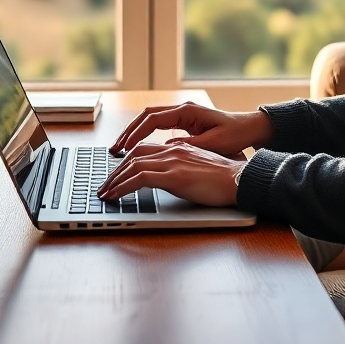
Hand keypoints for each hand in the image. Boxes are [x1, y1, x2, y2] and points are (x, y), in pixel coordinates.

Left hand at [98, 141, 244, 207]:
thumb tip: (172, 176)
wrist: (240, 180)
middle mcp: (173, 150)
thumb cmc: (225, 179)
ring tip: (104, 193)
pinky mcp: (174, 176)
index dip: (127, 160)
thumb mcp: (200, 168)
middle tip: (105, 185)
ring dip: (114, 180)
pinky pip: (139, 178)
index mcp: (179, 147)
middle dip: (115, 171)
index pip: (144, 149)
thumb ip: (183, 167)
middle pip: (134, 155)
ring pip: (132, 165)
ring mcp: (173, 161)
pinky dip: (122, 186)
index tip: (117, 173)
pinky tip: (115, 196)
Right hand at [110, 102, 273, 156]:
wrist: (250, 128)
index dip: (136, 133)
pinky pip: (159, 125)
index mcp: (187, 111)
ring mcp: (183, 114)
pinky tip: (138, 147)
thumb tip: (166, 149)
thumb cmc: (235, 135)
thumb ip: (188, 145)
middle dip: (129, 132)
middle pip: (146, 116)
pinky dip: (146, 134)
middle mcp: (182, 109)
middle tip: (115, 148)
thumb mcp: (212, 143)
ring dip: (135, 132)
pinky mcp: (185, 121)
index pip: (152, 119)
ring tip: (121, 148)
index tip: (125, 147)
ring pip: (150, 120)